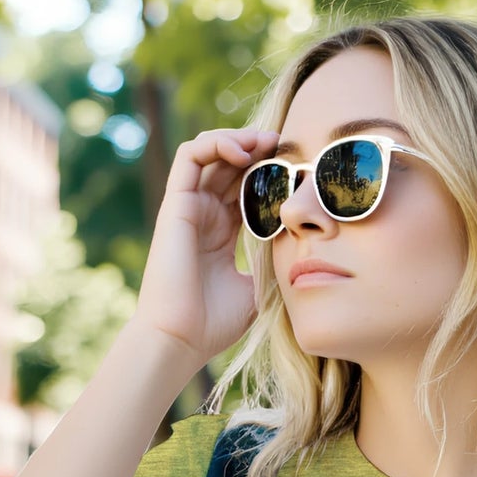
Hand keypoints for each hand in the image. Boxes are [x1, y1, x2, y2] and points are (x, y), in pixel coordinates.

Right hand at [132, 127, 283, 368]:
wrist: (182, 338)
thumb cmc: (215, 323)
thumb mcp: (257, 289)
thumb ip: (272, 265)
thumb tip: (301, 255)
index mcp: (222, 233)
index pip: (245, 186)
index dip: (269, 171)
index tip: (298, 167)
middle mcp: (204, 215)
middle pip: (230, 164)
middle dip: (258, 148)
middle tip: (286, 143)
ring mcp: (189, 208)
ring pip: (210, 151)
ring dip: (239, 138)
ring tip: (266, 141)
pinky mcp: (175, 204)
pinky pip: (191, 156)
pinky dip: (217, 144)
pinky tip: (243, 152)